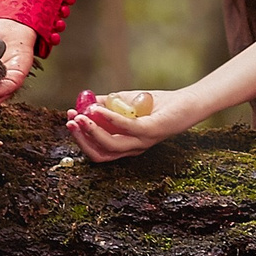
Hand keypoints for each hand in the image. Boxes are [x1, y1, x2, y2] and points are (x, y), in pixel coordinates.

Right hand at [65, 86, 199, 161]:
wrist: (186, 102)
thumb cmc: (156, 104)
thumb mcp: (125, 102)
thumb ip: (106, 103)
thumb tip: (84, 101)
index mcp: (125, 145)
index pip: (97, 151)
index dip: (80, 138)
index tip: (68, 120)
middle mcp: (133, 148)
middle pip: (100, 153)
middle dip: (81, 139)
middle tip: (70, 121)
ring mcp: (142, 142)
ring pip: (111, 145)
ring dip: (91, 131)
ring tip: (79, 116)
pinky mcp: (151, 131)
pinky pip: (127, 128)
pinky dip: (109, 118)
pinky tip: (97, 108)